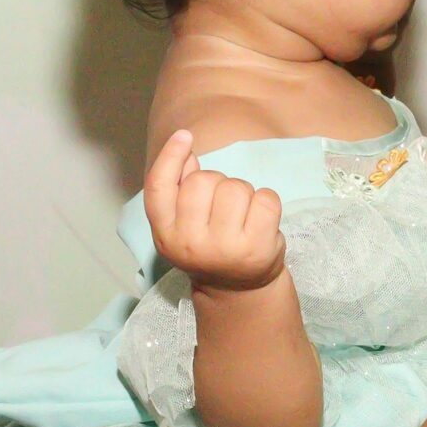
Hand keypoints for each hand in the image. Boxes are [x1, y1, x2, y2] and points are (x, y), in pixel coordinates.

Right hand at [146, 130, 286, 293]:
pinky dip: (267, 201)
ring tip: (242, 215)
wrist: (238, 291)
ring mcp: (224, 248)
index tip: (184, 136)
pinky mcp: (256, 248)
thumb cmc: (209, 246)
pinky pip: (265, 198)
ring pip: (235, 187)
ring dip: (243, 192)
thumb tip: (185, 149)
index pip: (159, 187)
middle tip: (222, 206)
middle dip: (217, 182)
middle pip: (203, 180)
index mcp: (166, 234)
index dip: (170, 157)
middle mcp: (190, 243)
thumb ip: (179, 189)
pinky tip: (260, 219)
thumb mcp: (184, 224)